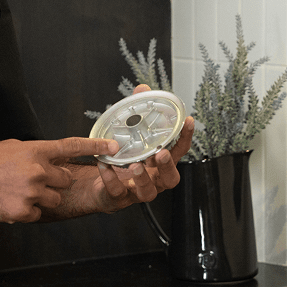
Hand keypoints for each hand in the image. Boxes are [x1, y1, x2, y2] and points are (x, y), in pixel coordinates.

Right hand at [0, 136, 117, 222]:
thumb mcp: (12, 148)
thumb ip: (35, 153)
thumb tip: (49, 158)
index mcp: (36, 151)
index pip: (72, 146)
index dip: (96, 146)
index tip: (113, 147)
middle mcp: (37, 170)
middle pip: (65, 180)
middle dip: (53, 183)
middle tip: (32, 181)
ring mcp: (31, 192)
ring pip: (54, 199)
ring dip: (42, 199)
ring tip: (18, 192)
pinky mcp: (23, 211)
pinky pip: (37, 214)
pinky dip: (26, 211)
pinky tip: (9, 202)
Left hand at [93, 84, 194, 209]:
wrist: (99, 185)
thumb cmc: (121, 159)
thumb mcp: (131, 133)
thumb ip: (138, 112)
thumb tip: (143, 89)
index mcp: (159, 163)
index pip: (179, 151)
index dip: (185, 137)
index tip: (187, 121)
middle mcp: (153, 179)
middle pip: (170, 178)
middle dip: (167, 166)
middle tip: (161, 153)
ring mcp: (136, 191)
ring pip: (147, 192)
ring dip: (143, 178)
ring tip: (135, 165)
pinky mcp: (117, 198)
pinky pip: (117, 191)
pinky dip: (111, 178)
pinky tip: (105, 165)